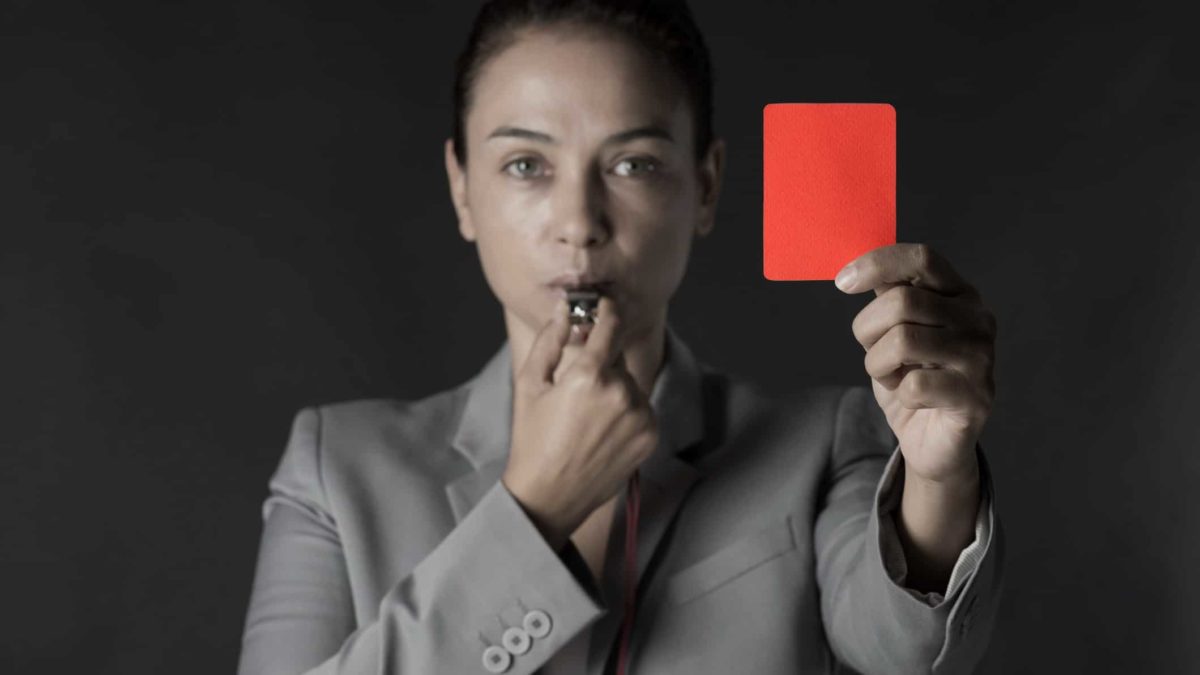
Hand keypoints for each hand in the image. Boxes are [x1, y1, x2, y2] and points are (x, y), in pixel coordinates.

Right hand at [502, 296, 659, 549]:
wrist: (550, 496)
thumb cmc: (533, 439)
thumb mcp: (530, 385)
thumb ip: (551, 341)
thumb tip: (564, 311)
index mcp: (589, 376)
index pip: (610, 326)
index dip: (607, 310)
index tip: (605, 304)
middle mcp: (621, 393)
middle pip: (617, 359)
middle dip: (600, 365)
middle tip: (576, 391)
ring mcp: (640, 416)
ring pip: (630, 384)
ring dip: (614, 390)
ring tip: (587, 419)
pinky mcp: (650, 435)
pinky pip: (641, 408)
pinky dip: (626, 412)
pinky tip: (601, 432)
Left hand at [835, 243, 995, 483]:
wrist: (933, 440)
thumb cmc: (912, 378)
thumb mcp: (894, 330)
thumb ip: (887, 295)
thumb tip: (856, 266)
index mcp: (959, 294)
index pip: (922, 258)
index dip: (878, 263)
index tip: (843, 281)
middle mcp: (978, 319)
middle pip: (902, 302)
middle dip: (868, 330)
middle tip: (874, 352)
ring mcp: (982, 358)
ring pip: (903, 341)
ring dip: (879, 364)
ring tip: (892, 376)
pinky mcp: (976, 397)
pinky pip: (914, 386)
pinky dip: (899, 394)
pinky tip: (912, 399)